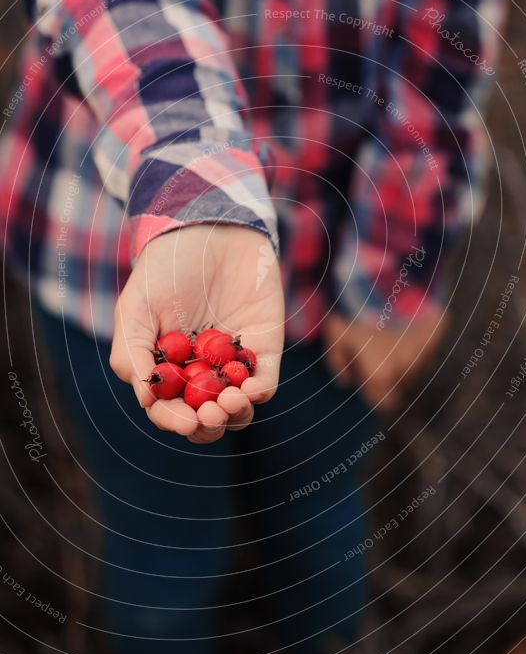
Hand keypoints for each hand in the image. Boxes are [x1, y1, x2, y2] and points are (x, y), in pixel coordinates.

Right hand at [110, 225, 284, 442]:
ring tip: (229, 400)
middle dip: (206, 425)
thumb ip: (132, 352)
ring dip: (234, 414)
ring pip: (237, 408)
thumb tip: (146, 400)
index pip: (169, 409)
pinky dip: (259, 392)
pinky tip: (250, 387)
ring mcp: (234, 362)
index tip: (183, 420)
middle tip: (208, 414)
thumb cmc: (167, 268)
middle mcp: (199, 371)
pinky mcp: (264, 348)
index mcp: (166, 367)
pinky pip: (265, 382)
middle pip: (205, 418)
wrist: (211, 229)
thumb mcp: (136, 307)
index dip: (174, 421)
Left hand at [323, 309, 447, 411]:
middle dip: (389, 377)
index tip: (367, 379)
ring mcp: (424, 351)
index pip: (385, 404)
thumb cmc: (353, 313)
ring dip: (402, 357)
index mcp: (381, 375)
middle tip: (376, 355)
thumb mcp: (334, 338)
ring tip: (386, 334)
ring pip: (413, 367)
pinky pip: (425, 347)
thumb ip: (338, 366)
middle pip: (401, 385)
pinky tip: (400, 325)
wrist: (381, 279)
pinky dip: (414, 341)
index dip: (374, 394)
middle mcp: (406, 369)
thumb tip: (345, 381)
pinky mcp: (435, 334)